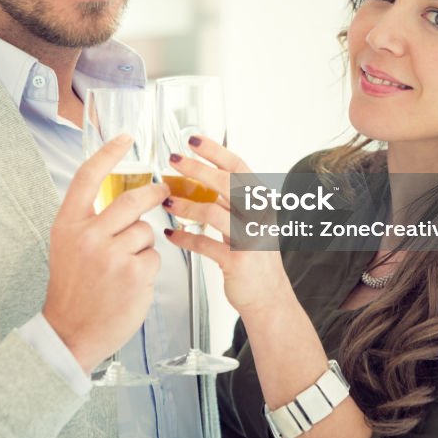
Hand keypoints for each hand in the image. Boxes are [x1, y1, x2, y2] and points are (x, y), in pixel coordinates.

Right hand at [43, 134, 167, 372]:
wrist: (70, 331)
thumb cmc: (73, 288)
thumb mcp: (68, 245)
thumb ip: (90, 220)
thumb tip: (125, 196)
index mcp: (68, 223)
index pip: (88, 176)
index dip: (108, 153)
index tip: (125, 138)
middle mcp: (88, 235)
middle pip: (131, 199)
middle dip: (152, 194)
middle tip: (162, 191)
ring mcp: (111, 255)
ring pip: (146, 230)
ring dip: (143, 243)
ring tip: (125, 265)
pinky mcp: (133, 274)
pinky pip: (153, 256)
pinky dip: (147, 266)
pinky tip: (131, 282)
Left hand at [163, 135, 291, 316]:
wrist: (269, 297)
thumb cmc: (255, 257)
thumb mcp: (248, 221)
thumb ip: (230, 200)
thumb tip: (202, 176)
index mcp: (261, 202)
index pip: (238, 167)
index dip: (215, 151)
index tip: (193, 140)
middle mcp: (259, 216)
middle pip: (227, 183)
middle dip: (197, 169)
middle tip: (174, 160)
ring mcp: (250, 238)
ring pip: (213, 212)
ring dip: (186, 205)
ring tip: (167, 202)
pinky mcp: (237, 261)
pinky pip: (204, 244)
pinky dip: (184, 238)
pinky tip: (172, 234)